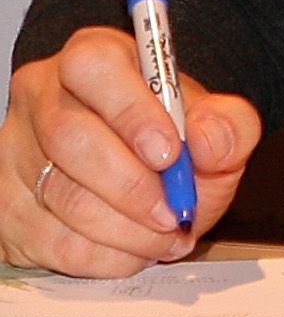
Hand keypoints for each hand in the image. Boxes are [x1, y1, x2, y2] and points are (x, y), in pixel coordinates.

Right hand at [0, 31, 259, 274]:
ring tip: (167, 235)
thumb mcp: (216, 122)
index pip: (93, 67)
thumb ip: (228, 125)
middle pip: (69, 138)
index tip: (171, 154)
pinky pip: (52, 241)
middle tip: (174, 212)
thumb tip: (209, 141)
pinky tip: (137, 249)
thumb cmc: (175, 139)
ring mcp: (15, 153)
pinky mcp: (7, 206)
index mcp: (93, 60)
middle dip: (131, 186)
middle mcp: (43, 98)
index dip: (131, 112)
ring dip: (125, 230)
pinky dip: (105, 256)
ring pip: (60, 197)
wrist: (151, 175)